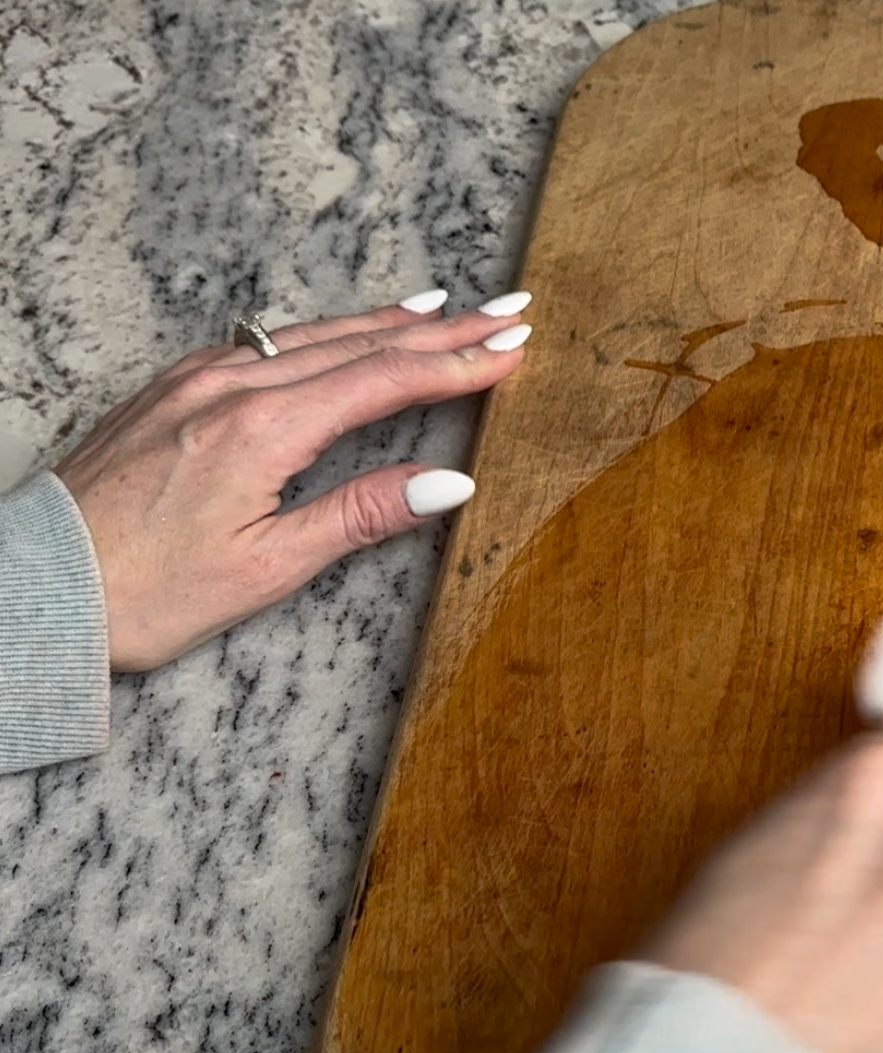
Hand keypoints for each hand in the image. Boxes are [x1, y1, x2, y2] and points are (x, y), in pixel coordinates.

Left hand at [53, 291, 533, 671]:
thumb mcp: (266, 566)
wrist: (36, 589)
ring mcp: (195, 379)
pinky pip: (267, 342)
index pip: (384, 381)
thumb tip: (449, 482)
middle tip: (507, 311)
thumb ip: (361, 514)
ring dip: (386, 322)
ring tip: (443, 308)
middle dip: (442, 330)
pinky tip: (342, 332)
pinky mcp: (171, 389)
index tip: (514, 347)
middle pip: (358, 345)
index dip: (457, 364)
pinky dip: (324, 333)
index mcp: (261, 428)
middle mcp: (229, 386)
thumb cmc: (144, 592)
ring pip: (312, 335)